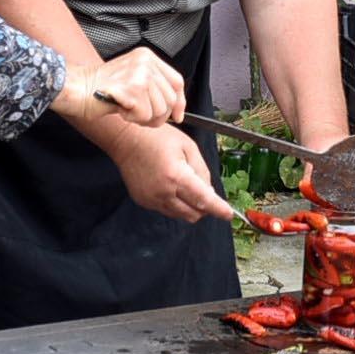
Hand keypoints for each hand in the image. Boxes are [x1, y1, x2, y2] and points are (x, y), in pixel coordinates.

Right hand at [53, 47, 184, 128]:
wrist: (75, 88)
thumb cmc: (99, 88)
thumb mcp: (132, 79)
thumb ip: (154, 88)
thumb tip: (176, 109)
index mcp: (147, 56)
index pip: (176, 81)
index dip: (180, 102)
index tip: (178, 116)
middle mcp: (145, 61)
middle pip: (171, 99)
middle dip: (158, 115)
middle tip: (138, 114)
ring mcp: (140, 73)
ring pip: (160, 110)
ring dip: (143, 118)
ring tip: (126, 108)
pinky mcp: (133, 88)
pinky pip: (145, 115)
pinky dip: (132, 118)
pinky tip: (120, 108)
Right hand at [109, 126, 237, 222]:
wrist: (126, 140)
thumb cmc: (157, 138)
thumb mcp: (187, 147)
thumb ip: (202, 170)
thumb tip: (209, 191)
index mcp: (176, 176)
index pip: (203, 199)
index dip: (218, 209)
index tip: (228, 214)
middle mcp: (163, 192)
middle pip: (193, 214)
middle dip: (205, 208)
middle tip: (205, 192)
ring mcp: (152, 199)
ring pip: (180, 215)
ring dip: (190, 207)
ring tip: (185, 186)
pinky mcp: (144, 202)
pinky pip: (167, 210)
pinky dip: (175, 204)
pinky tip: (170, 186)